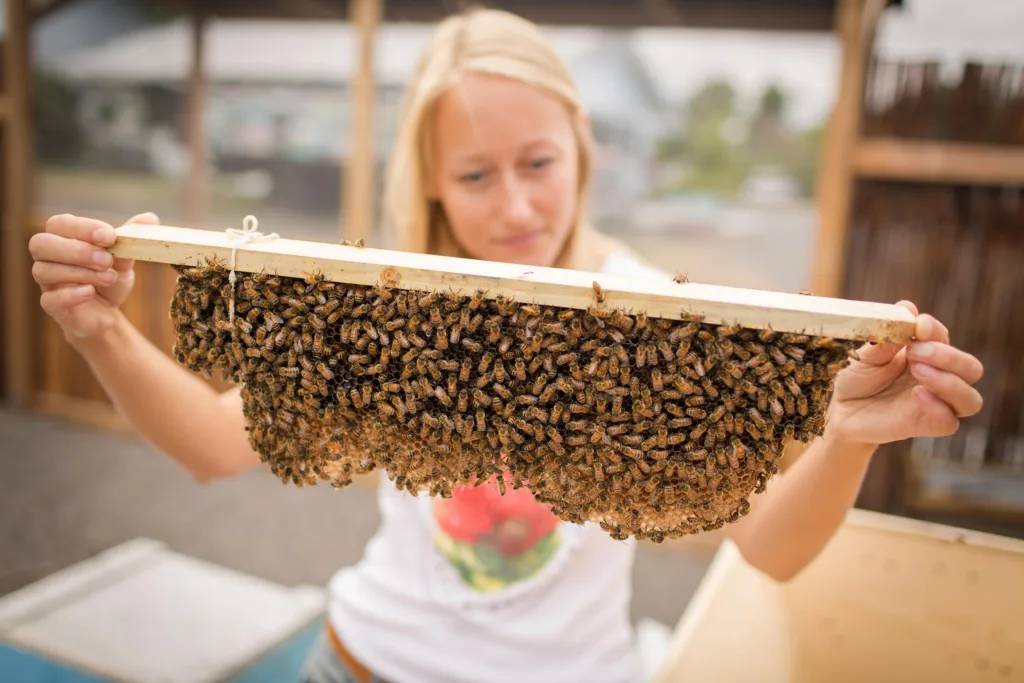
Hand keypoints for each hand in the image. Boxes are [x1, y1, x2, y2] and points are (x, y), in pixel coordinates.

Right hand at [29, 212, 159, 339]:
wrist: (107, 313)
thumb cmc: (109, 278)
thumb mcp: (125, 258)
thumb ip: (132, 238)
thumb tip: (149, 218)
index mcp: (64, 238)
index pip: (59, 224)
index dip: (82, 228)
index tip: (110, 236)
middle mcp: (49, 258)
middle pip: (41, 244)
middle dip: (76, 250)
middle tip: (107, 260)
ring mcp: (47, 283)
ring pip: (44, 270)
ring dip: (80, 272)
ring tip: (109, 277)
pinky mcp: (52, 306)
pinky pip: (48, 299)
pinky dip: (70, 294)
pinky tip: (90, 292)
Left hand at [826, 301, 983, 446]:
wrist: (841, 410)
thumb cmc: (856, 377)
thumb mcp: (866, 353)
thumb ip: (886, 334)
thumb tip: (907, 307)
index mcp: (925, 353)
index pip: (944, 337)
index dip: (934, 329)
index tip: (918, 327)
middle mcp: (938, 377)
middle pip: (971, 368)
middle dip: (949, 357)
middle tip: (916, 352)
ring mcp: (935, 403)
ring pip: (970, 399)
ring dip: (950, 383)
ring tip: (918, 372)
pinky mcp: (926, 425)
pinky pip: (949, 422)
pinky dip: (939, 408)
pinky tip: (917, 395)